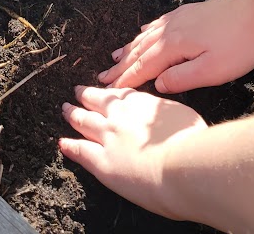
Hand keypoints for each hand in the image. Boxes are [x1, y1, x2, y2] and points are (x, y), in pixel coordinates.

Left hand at [60, 86, 205, 218]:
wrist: (182, 165)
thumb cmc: (191, 141)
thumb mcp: (183, 114)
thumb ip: (166, 113)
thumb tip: (165, 117)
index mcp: (140, 102)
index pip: (120, 93)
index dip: (109, 91)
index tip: (103, 88)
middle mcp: (120, 115)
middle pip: (96, 100)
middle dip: (85, 95)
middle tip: (76, 91)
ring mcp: (108, 137)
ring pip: (83, 121)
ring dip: (72, 114)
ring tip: (65, 109)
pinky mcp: (102, 162)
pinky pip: (80, 151)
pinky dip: (70, 146)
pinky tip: (62, 143)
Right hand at [98, 0, 253, 92]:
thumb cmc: (240, 44)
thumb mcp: (213, 71)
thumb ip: (182, 79)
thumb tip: (158, 84)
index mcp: (174, 45)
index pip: (144, 66)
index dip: (126, 79)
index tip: (109, 89)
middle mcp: (171, 29)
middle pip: (140, 50)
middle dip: (121, 64)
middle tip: (103, 75)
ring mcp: (180, 18)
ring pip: (147, 36)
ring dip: (130, 48)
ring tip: (115, 55)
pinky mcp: (190, 13)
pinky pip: (158, 24)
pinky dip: (146, 31)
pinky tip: (143, 31)